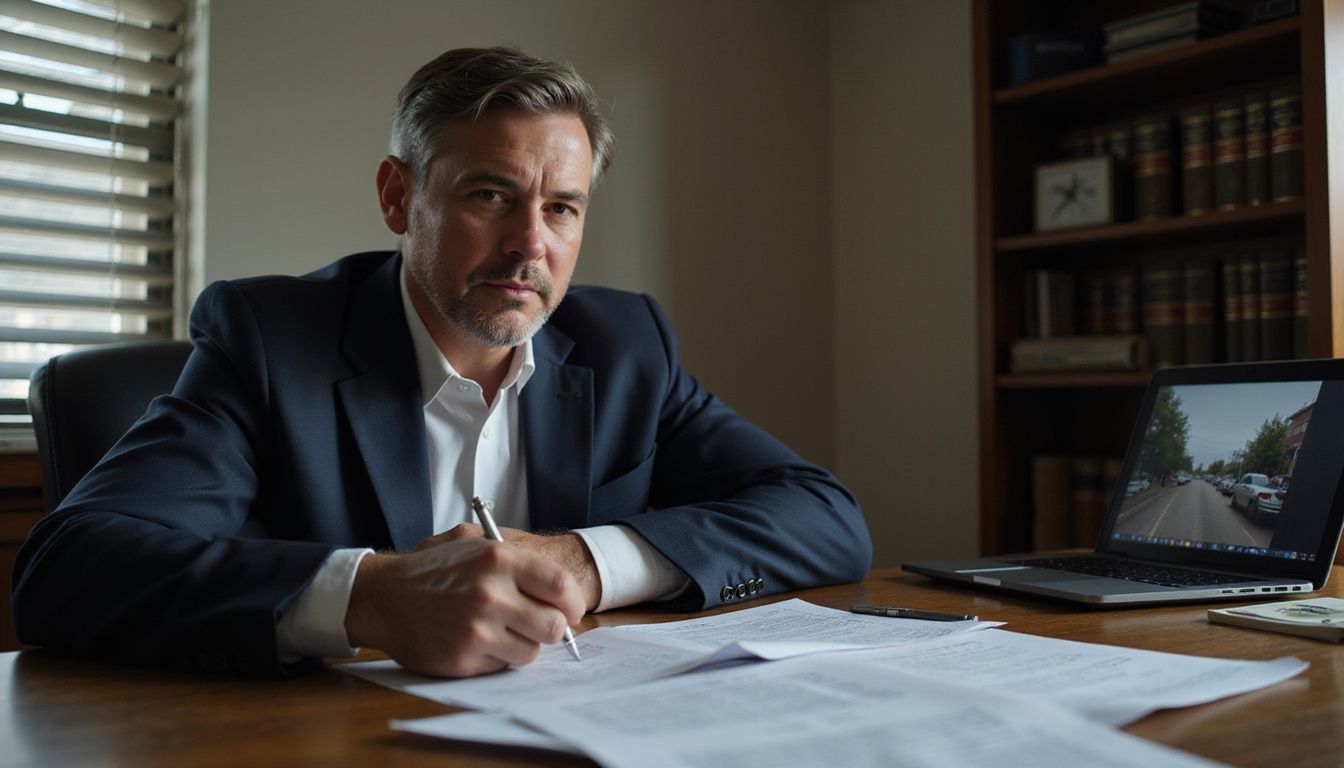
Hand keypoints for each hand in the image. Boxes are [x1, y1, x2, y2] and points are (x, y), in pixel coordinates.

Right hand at [344, 527, 584, 677]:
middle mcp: (490, 594)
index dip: (573, 602)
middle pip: (554, 626)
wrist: (384, 596)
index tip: (571, 609)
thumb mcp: (475, 542)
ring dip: (524, 645)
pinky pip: (502, 666)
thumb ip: (519, 559)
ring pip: (532, 652)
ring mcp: (476, 630)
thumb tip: (563, 589)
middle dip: (552, 628)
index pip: (560, 586)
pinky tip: (479, 641)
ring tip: (504, 631)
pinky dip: (498, 658)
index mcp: (498, 559)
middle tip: (539, 624)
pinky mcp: (463, 659)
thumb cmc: (434, 570)